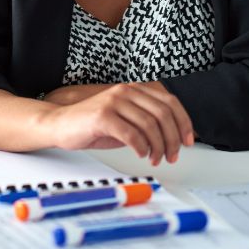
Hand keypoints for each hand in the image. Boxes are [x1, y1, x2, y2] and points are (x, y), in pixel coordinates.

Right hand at [38, 82, 194, 165]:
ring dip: (158, 147)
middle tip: (172, 155)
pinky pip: (132, 134)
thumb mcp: (125, 119)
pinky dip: (141, 148)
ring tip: (155, 158)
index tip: (188, 140)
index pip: (170, 101)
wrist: (60, 124)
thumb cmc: (93, 125)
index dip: (184, 122)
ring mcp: (113, 102)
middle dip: (173, 139)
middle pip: (163, 114)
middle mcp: (125, 91)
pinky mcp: (102, 116)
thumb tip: (174, 136)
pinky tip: (141, 154)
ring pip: (150, 125)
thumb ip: (147, 122)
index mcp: (133, 89)